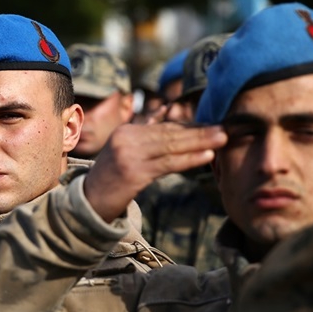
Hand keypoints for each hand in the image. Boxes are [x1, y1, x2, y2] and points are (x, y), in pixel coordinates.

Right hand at [84, 121, 227, 221]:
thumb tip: (166, 111)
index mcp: (127, 130)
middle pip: (170, 134)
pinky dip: (189, 159)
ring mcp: (129, 155)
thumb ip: (145, 130)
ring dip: (199, 142)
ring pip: (171, 146)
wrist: (89, 200)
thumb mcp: (124, 149)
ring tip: (221, 139)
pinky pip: (168, 164)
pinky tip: (207, 155)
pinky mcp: (134, 173)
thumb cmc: (110, 177)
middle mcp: (127, 138)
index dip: (189, 127)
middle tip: (223, 128)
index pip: (164, 127)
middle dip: (199, 132)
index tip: (210, 126)